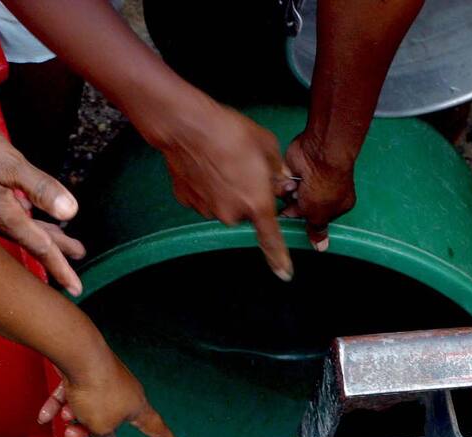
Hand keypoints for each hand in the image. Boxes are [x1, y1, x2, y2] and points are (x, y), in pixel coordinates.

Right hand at [0, 92, 86, 293]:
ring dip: (41, 236)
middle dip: (56, 254)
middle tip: (75, 270)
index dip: (61, 267)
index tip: (76, 288)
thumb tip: (71, 210)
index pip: (41, 247)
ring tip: (60, 241)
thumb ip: (40, 186)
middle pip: (32, 241)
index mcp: (5, 215)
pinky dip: (21, 220)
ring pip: (19, 229)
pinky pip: (3, 218)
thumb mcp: (8, 163)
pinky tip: (23, 210)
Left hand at [37, 358, 179, 436]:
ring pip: (88, 406)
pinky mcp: (84, 370)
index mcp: (136, 406)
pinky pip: (72, 393)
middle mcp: (123, 391)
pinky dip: (59, 404)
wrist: (79, 354)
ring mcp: (103, 379)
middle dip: (88, 430)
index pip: (154, 427)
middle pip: (108, 419)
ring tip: (63, 417)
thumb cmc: (97, 392)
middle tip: (73, 434)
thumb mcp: (100, 425)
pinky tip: (44, 415)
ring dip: (73, 416)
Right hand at [146, 96, 292, 280]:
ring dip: (228, 190)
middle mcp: (231, 214)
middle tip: (245, 168)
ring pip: (225, 205)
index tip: (285, 274)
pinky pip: (205, 198)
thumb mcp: (266, 146)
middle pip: (247, 212)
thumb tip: (279, 183)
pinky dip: (208, 186)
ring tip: (222, 162)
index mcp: (256, 204)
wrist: (187, 127)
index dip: (279, 258)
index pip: (271, 240)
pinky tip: (205, 166)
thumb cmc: (230, 132)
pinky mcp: (188, 202)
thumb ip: (277, 171)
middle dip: (249, 196)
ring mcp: (207, 210)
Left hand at [281, 132, 356, 249]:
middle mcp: (324, 192)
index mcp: (336, 205)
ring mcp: (309, 180)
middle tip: (296, 203)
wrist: (318, 154)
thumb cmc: (326, 184)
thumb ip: (317, 230)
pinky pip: (283, 184)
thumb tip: (321, 247)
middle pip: (300, 209)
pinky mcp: (295, 170)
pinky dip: (284, 183)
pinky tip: (289, 180)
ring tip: (296, 189)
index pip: (316, 220)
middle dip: (295, 208)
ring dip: (289, 195)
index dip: (305, 222)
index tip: (297, 222)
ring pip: (290, 197)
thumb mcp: (320, 215)